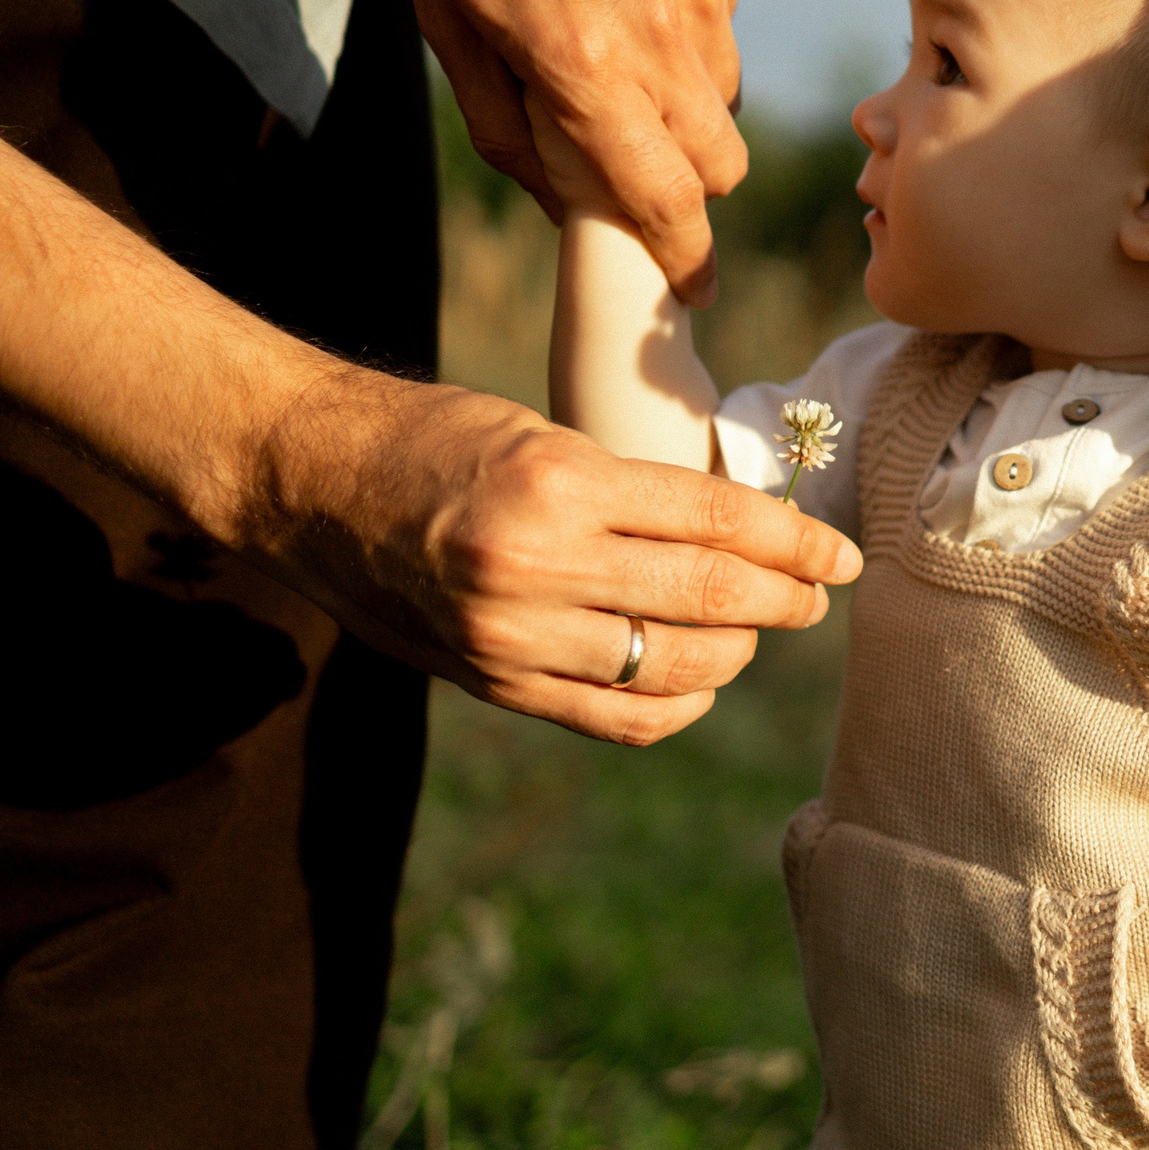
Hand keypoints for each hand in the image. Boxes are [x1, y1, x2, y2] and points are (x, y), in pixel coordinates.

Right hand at [246, 368, 860, 743]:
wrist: (307, 483)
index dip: (796, 543)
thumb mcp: (539, 432)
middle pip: (709, 598)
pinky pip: (617, 717)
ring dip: (738, 653)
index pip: (716, 519)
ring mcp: (512, 636)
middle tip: (818, 596)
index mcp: (558, 481)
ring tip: (757, 631)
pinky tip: (699, 678)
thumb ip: (629, 495)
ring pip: (674, 667)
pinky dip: (677, 704)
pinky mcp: (494, 683)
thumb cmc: (433, 438)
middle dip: (786, 601)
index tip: (841, 557)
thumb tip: (739, 541)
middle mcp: (537, 565)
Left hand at [387, 0, 747, 303]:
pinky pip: (724, 32)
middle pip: (719, 165)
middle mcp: (661, 34)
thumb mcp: (452, 37)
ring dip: (686, 108)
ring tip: (620, 55)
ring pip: (726, 101)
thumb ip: (515, 136)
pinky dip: (689, 38)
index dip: (685, 258)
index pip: (667, 199)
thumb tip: (574, 209)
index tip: (694, 289)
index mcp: (584, 66)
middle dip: (687, 184)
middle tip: (637, 165)